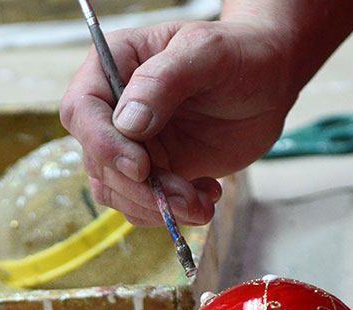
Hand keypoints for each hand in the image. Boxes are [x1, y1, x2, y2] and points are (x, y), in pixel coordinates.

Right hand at [60, 20, 298, 226]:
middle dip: (140, 189)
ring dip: (157, 208)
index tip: (141, 167)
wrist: (270, 81)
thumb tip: (127, 124)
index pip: (82, 110)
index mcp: (114, 66)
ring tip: (202, 200)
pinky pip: (143, 205)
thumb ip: (163, 80)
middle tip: (187, 196)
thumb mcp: (206, 53)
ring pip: (117, 191)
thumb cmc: (238, 53)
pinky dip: (172, 212)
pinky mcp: (154, 172)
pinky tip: (207, 193)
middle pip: (98, 161)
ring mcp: (131, 144)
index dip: (103, 144)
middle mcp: (112, 109)